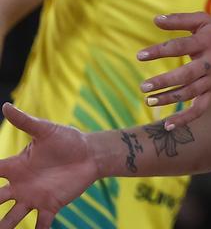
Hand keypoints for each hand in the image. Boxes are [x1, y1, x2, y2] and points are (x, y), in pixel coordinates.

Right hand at [0, 104, 100, 228]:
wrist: (91, 154)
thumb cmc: (67, 140)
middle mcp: (19, 185)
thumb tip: (6, 106)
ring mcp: (33, 197)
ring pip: (12, 217)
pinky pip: (41, 223)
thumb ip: (25, 122)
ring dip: (5, 225)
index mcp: (15, 167)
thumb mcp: (45, 130)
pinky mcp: (50, 205)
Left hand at [137, 13, 210, 129]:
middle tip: (143, 86)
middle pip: (186, 75)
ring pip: (190, 93)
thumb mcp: (205, 22)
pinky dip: (185, 119)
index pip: (180, 47)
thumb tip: (155, 20)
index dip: (159, 51)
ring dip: (168, 98)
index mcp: (207, 42)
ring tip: (149, 100)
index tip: (140, 56)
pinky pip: (200, 109)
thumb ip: (180, 20)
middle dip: (164, 81)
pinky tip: (168, 125)